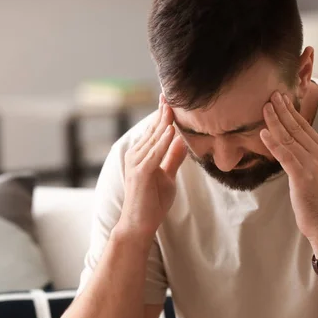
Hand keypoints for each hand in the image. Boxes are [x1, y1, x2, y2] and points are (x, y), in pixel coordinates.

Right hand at [118, 95, 187, 239]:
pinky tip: (171, 130)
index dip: (163, 113)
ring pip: (154, 138)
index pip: (155, 129)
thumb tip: (182, 139)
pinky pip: (154, 154)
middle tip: (171, 92)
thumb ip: (173, 158)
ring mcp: (136, 163)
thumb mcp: (167, 176)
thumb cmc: (152, 202)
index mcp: (142, 154)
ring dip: (164, 121)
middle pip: (153, 129)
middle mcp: (136, 154)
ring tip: (174, 105)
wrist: (139, 224)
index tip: (170, 97)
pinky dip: (163, 141)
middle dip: (163, 111)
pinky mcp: (140, 173)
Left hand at [260, 92, 317, 256]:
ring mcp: (311, 164)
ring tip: (265, 107)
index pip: (305, 126)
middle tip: (271, 94)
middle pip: (297, 127)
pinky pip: (285, 155)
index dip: (292, 111)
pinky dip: (274, 143)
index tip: (281, 97)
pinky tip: (264, 133)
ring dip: (276, 121)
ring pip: (290, 138)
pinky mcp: (302, 176)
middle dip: (283, 110)